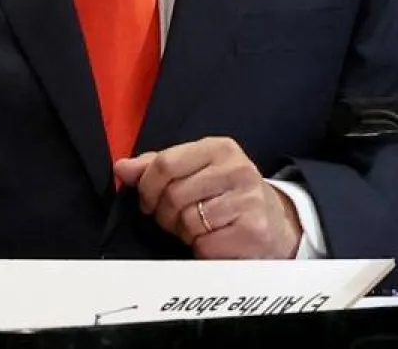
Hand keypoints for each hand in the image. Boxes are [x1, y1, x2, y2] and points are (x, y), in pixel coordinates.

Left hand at [113, 137, 301, 258]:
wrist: (276, 223)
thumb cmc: (227, 195)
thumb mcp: (196, 171)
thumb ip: (157, 167)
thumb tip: (122, 168)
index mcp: (219, 148)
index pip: (165, 163)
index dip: (147, 186)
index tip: (148, 200)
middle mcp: (236, 169)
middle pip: (173, 195)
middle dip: (165, 214)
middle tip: (175, 218)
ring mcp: (247, 200)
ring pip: (187, 222)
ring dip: (183, 233)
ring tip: (197, 228)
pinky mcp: (252, 230)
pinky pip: (204, 245)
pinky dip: (200, 249)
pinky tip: (214, 240)